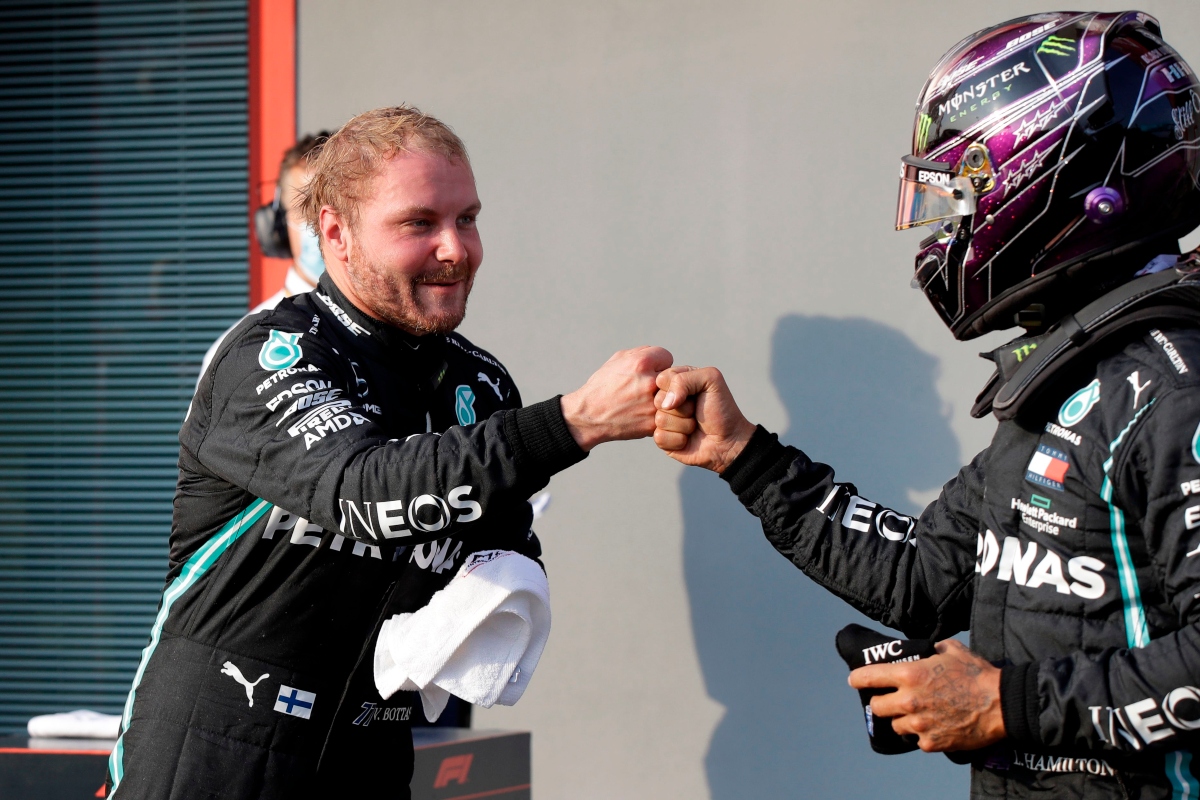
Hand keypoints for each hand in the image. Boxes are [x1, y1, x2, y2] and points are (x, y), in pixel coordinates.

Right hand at [561, 347, 673, 450]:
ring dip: (664, 399)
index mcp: (640, 363)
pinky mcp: (653, 424)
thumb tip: (661, 356)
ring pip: (673, 398)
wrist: (589, 417)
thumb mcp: (617, 360)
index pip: (667, 357)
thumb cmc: (602, 387)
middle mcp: (649, 382)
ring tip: (644, 401)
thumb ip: (642, 353)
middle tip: (646, 388)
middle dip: (662, 381)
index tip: (648, 372)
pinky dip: (657, 414)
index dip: (657, 364)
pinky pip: (666, 415)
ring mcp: (653, 405)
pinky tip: (643, 414)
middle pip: (672, 377)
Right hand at [653, 366, 755, 472]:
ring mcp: (663, 419)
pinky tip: (688, 439)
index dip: (677, 388)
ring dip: (684, 425)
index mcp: (676, 381)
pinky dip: (678, 440)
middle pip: (658, 400)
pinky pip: (660, 437)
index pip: (661, 379)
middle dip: (683, 409)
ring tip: (695, 425)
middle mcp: (667, 400)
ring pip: (659, 420)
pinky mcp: (662, 439)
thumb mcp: (711, 380)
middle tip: (696, 411)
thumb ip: (684, 379)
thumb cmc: (721, 409)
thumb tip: (665, 403)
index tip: (694, 394)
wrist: (729, 441)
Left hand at [848, 638, 1004, 751]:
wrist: (1002, 705)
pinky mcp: (932, 743)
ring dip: (902, 720)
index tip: (853, 680)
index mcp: (909, 675)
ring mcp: (919, 724)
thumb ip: (933, 648)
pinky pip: (917, 741)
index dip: (858, 679)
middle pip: (876, 706)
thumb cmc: (978, 675)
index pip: (869, 677)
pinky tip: (934, 727)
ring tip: (917, 715)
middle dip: (882, 702)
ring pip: (895, 725)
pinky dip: (922, 735)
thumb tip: (928, 648)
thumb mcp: (952, 650)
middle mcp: (909, 700)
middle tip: (891, 700)